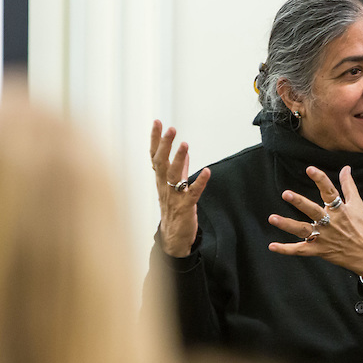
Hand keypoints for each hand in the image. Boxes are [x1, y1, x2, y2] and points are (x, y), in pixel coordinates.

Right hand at [150, 120, 210, 256]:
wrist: (174, 239)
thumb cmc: (174, 211)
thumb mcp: (175, 187)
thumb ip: (180, 169)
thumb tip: (184, 153)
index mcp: (161, 181)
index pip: (155, 156)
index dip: (155, 140)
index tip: (157, 123)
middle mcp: (164, 187)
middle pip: (161, 163)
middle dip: (165, 145)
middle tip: (170, 129)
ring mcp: (174, 197)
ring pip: (174, 176)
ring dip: (179, 159)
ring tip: (185, 144)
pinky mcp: (186, 207)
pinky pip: (192, 193)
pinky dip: (200, 182)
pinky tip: (207, 171)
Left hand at [268, 166, 362, 277]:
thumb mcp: (358, 205)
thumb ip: (349, 185)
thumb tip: (345, 168)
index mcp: (340, 210)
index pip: (329, 192)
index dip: (320, 180)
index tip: (310, 169)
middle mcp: (330, 223)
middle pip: (313, 211)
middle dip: (299, 202)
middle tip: (286, 194)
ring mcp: (324, 237)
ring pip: (303, 230)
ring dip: (287, 224)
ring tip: (272, 218)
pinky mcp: (319, 250)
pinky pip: (300, 250)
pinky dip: (286, 249)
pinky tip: (272, 246)